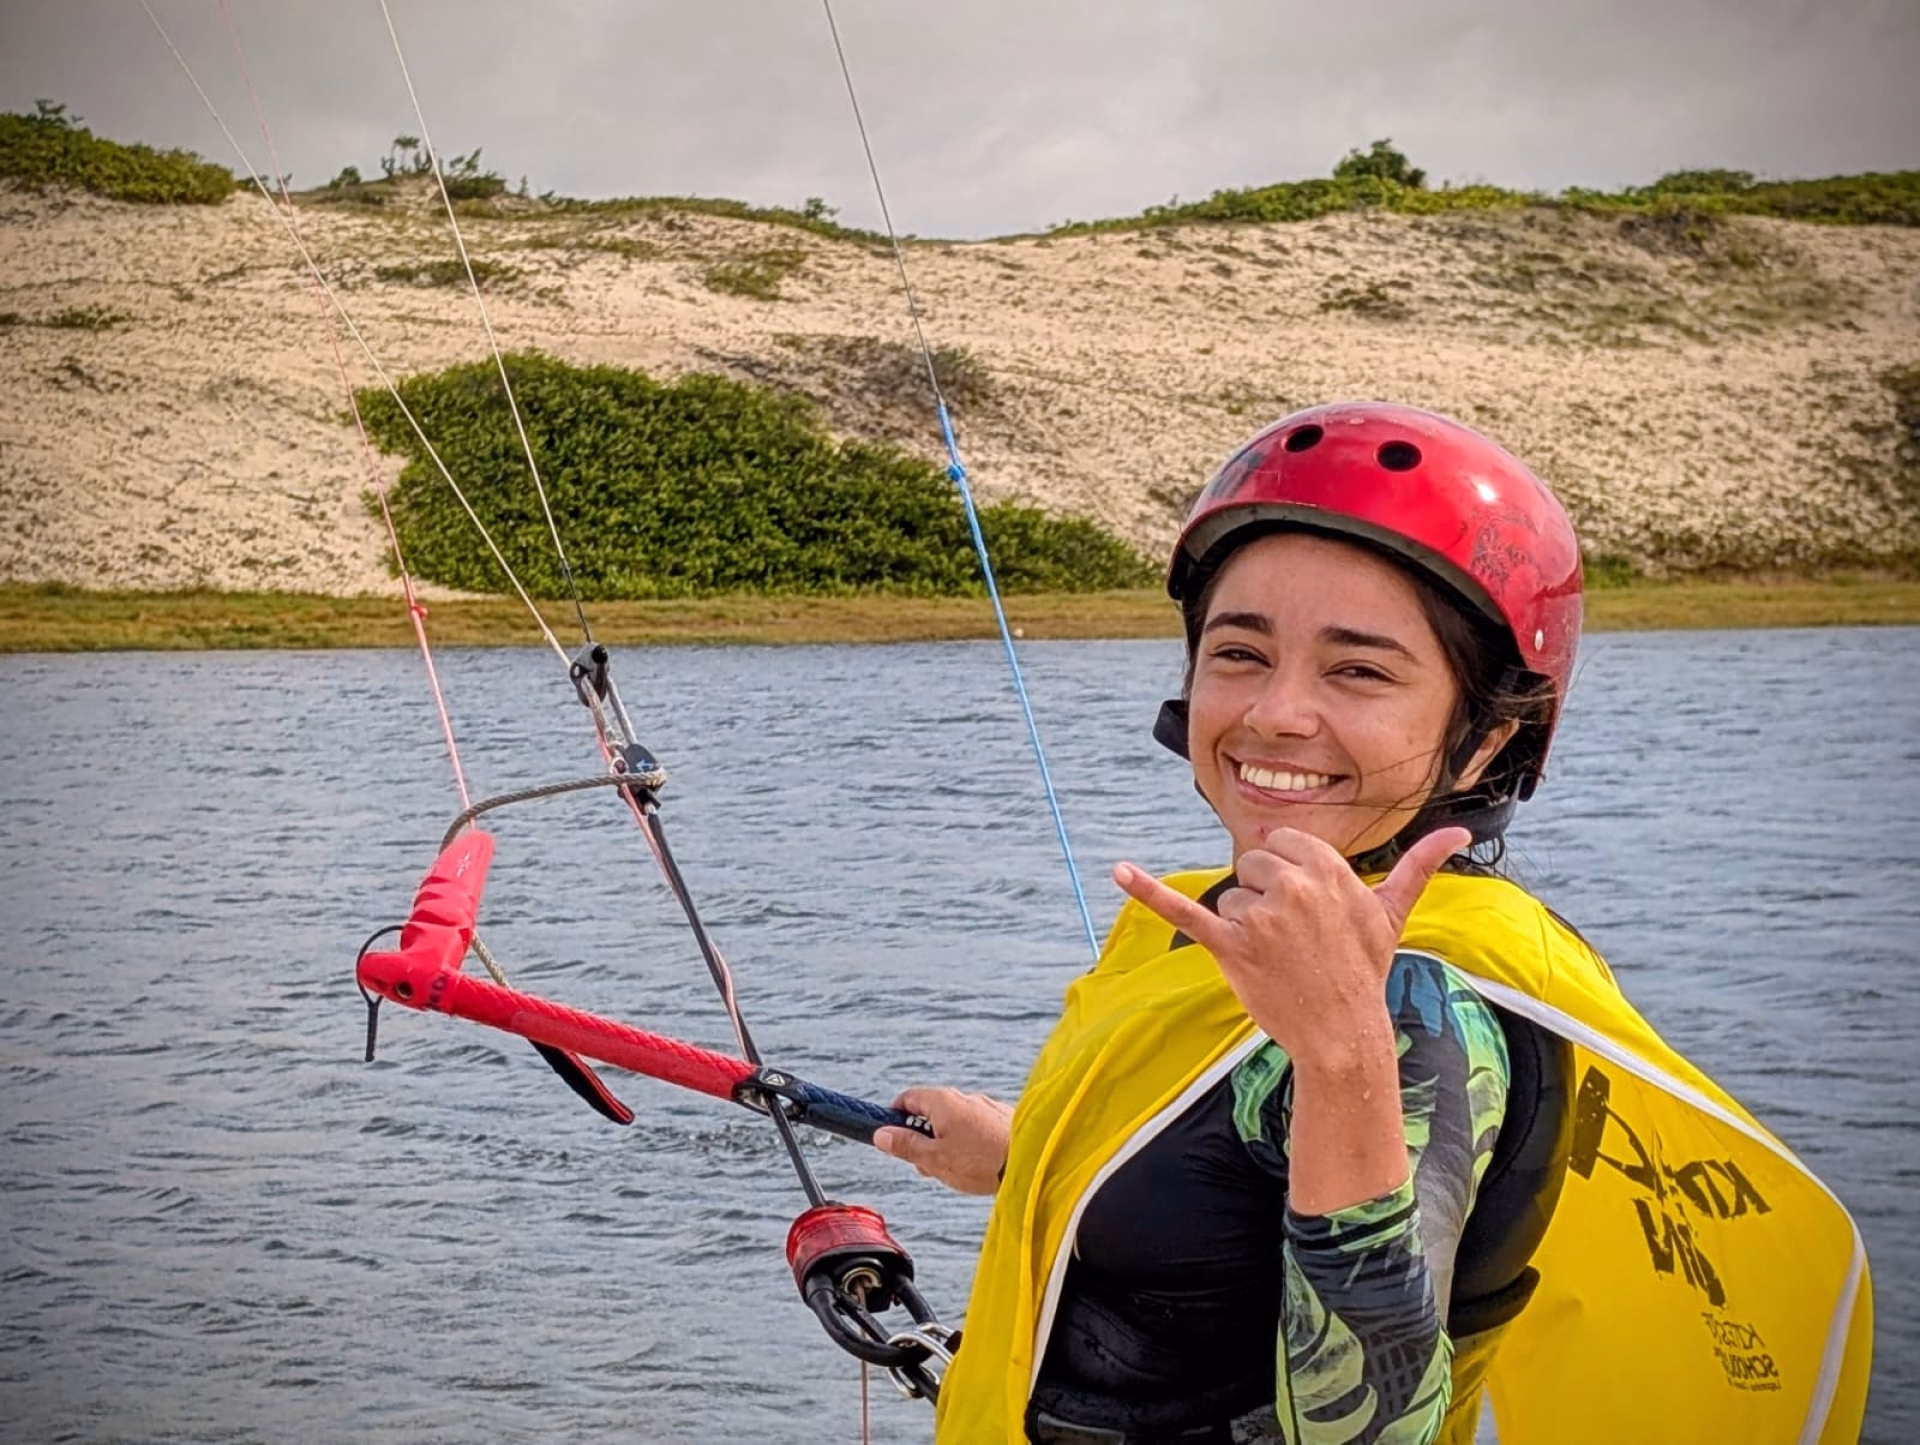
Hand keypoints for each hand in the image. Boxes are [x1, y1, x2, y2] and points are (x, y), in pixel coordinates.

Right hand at [872, 1086, 1012, 1194]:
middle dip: (923, 1138)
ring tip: (954, 1171)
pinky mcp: (1004, 1120)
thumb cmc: (982, 1162)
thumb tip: (882, 1135)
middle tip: (926, 1165)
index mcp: (943, 1101)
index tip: (891, 1136)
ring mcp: (987, 1107)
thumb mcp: (934, 1159)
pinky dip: (970, 1144)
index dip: (894, 1117)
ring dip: (946, 1143)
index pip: (908, 1098)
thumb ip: (906, 1146)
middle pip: (932, 1112)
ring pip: (955, 1122)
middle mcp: (965, 1098)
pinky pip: (977, 1128)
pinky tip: (978, 1166)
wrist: (1033, 1163)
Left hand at [1111, 827, 1468, 1066]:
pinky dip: (1147, 892)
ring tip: (1277, 958)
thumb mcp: (1393, 913)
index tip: (1309, 912)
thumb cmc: (1364, 971)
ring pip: (1231, 895)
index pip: (1284, 844)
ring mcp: (1261, 916)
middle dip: (1266, 898)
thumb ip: (1421, 865)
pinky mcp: (1229, 946)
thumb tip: (1462, 831)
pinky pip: (1182, 910)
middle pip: (1254, 865)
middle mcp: (1295, 886)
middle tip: (1294, 941)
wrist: (1344, 1035)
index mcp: (1329, 869)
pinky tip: (1119, 872)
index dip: (1291, 877)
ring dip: (1246, 925)